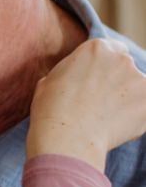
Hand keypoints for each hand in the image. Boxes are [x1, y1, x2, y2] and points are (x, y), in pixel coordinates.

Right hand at [27, 38, 145, 170]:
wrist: (66, 137)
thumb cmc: (51, 109)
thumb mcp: (51, 79)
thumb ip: (72, 71)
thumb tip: (75, 77)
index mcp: (96, 49)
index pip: (113, 50)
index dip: (105, 66)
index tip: (98, 80)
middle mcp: (122, 59)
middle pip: (126, 68)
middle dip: (117, 82)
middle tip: (98, 102)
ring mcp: (139, 81)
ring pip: (136, 89)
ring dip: (126, 100)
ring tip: (104, 118)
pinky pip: (143, 109)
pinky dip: (134, 117)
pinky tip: (114, 127)